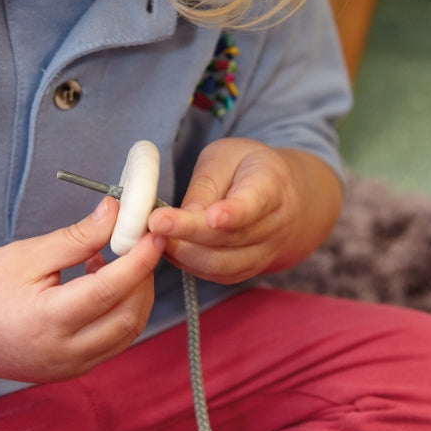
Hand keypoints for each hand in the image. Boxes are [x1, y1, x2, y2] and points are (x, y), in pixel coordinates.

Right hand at [0, 196, 166, 381]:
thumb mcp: (27, 254)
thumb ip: (76, 237)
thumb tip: (115, 213)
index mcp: (48, 321)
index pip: (110, 290)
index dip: (139, 260)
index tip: (154, 233)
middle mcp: (63, 353)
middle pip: (128, 317)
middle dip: (143, 278)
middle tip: (139, 243)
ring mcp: (68, 368)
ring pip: (125, 334)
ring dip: (133, 297)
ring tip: (114, 261)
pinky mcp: (69, 372)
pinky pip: (110, 344)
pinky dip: (118, 314)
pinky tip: (101, 285)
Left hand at [148, 138, 340, 284]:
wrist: (277, 193)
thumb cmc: (243, 167)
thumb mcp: (224, 157)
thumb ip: (207, 184)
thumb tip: (185, 216)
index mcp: (272, 184)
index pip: (255, 202)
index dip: (234, 213)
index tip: (211, 217)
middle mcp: (275, 223)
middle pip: (231, 237)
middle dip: (190, 233)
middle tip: (155, 222)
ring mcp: (265, 252)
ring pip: (222, 263)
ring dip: (184, 253)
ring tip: (153, 236)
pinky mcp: (247, 269)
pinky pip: (216, 274)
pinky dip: (188, 264)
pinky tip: (167, 247)